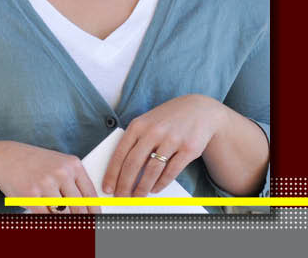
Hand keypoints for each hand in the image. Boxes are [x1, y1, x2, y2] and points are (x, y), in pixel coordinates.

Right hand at [0, 141, 100, 213]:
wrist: (8, 157)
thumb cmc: (38, 164)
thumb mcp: (60, 165)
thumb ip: (74, 182)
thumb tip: (88, 208)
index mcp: (73, 165)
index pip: (90, 195)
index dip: (94, 212)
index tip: (96, 221)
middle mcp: (62, 173)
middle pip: (78, 207)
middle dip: (81, 221)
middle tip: (84, 229)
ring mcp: (46, 183)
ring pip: (62, 213)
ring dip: (64, 220)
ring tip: (64, 222)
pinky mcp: (30, 194)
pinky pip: (45, 216)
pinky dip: (49, 222)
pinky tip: (50, 222)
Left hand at [103, 94, 228, 196]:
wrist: (200, 110)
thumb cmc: (169, 120)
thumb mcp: (148, 122)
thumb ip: (135, 141)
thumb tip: (120, 172)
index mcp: (139, 125)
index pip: (120, 154)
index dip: (112, 174)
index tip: (107, 188)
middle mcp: (154, 131)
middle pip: (133, 164)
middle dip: (125, 185)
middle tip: (122, 197)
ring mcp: (172, 139)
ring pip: (151, 171)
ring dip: (142, 188)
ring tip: (138, 196)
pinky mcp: (188, 148)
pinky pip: (171, 172)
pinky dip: (161, 184)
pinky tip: (155, 189)